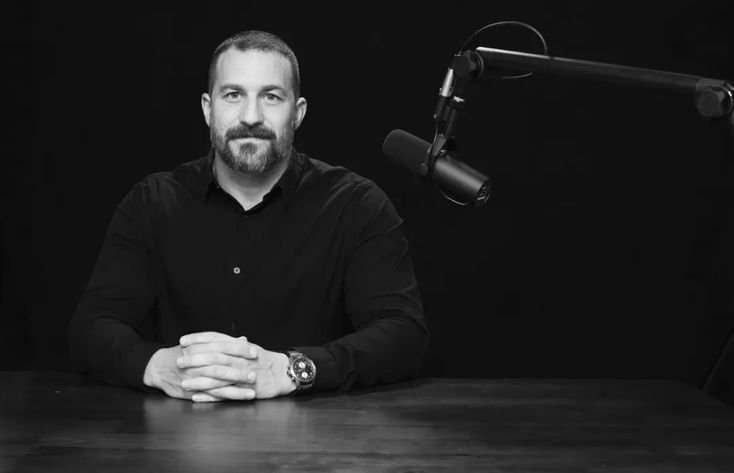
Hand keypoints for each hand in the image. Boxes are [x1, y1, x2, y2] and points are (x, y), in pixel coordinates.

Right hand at [142, 341, 256, 400]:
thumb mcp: (201, 343)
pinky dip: (225, 397)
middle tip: (255, 374)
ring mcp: (193, 378)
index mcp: (199, 347)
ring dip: (236, 389)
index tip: (254, 352)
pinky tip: (238, 398)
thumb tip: (244, 340)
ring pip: (217, 384)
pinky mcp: (191, 391)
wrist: (159, 367)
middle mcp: (196, 362)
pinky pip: (210, 396)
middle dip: (239, 371)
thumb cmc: (184, 353)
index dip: (239, 349)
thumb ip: (223, 342)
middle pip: (220, 366)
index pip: (222, 346)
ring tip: (252, 391)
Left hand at [177, 332, 296, 401]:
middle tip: (179, 360)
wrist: (283, 373)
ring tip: (183, 382)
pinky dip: (210, 396)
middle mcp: (241, 358)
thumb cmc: (264, 360)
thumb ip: (231, 343)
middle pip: (215, 356)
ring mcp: (243, 375)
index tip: (183, 340)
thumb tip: (213, 339)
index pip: (217, 338)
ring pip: (218, 376)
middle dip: (195, 359)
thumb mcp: (249, 348)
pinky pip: (225, 394)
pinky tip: (197, 397)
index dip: (199, 339)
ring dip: (199, 380)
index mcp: (240, 346)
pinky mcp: (245, 390)